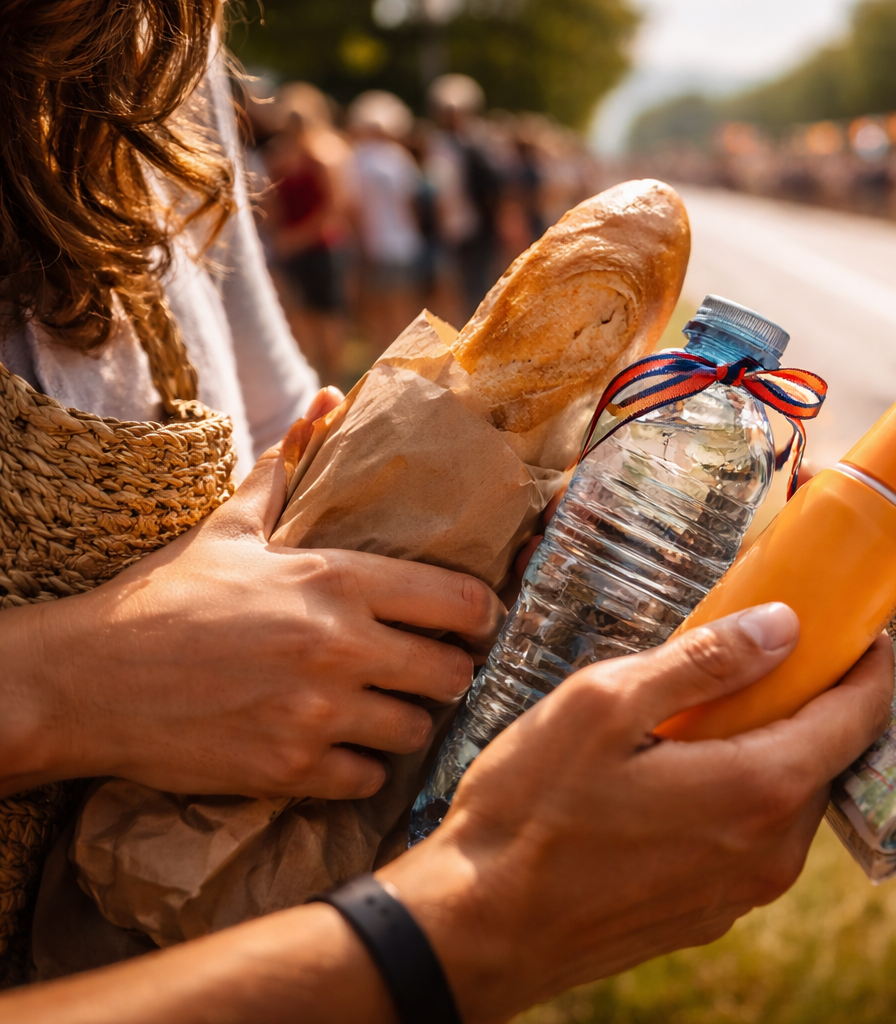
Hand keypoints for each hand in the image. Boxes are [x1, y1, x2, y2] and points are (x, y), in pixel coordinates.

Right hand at [0, 390, 505, 799]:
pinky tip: (338, 750)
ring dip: (403, 724)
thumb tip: (326, 403)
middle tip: (424, 672)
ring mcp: (317, 711)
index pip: (459, 601)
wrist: (84, 679)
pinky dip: (360, 769)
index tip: (473, 623)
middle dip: (446, 674)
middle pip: (452, 673)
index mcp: (337, 580)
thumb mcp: (229, 529)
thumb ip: (288, 472)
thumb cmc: (162, 599)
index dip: (480, 616)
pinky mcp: (290, 767)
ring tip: (380, 711)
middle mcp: (340, 645)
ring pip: (415, 730)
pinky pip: (368, 779)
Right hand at [379, 604, 894, 1023]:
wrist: (473, 930)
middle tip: (773, 655)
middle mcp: (770, 853)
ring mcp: (742, 892)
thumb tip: (784, 626)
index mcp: (758, 790)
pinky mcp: (710, 914)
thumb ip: (704, 662)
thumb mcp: (604, 705)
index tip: (860, 630)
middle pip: (827, 759)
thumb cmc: (529, 812)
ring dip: (773, 750)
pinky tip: (683, 771)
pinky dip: (742, 795)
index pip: (856, 718)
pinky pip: (753, 839)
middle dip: (813, 703)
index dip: (868, 666)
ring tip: (715, 710)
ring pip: (789, 801)